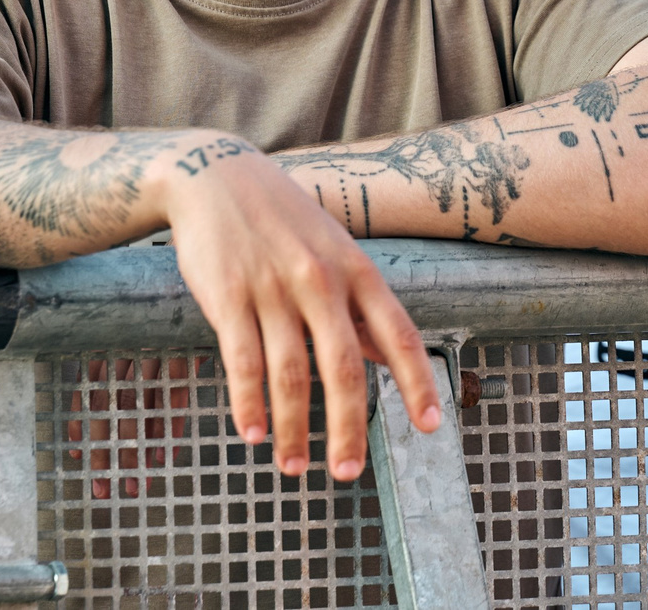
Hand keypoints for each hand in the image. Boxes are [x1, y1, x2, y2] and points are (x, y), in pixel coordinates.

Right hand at [159, 144, 439, 481]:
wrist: (217, 174)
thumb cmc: (284, 219)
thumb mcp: (334, 249)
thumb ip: (358, 305)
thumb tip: (390, 359)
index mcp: (357, 269)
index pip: (399, 333)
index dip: (418, 383)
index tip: (430, 427)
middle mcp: (321, 279)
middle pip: (343, 368)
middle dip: (348, 429)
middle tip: (347, 473)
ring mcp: (273, 287)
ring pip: (290, 375)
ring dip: (292, 430)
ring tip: (293, 467)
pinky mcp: (228, 295)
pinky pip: (243, 361)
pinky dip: (248, 405)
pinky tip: (252, 434)